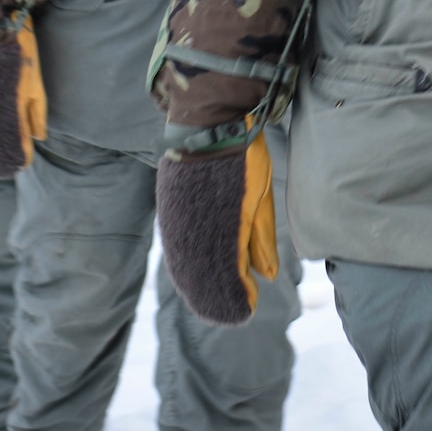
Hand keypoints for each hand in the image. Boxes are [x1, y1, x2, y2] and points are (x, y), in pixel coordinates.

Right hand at [156, 130, 278, 325]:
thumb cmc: (244, 155)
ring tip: (211, 302)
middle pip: (199, 277)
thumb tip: (265, 277)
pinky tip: (192, 276)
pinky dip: (184, 266)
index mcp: (220, 224)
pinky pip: (174, 246)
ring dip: (197, 286)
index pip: (225, 275)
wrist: (210, 116)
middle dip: (215, 298)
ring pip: (183, 265)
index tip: (246, 309)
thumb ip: (260, 238)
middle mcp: (191, 226)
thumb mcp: (262, 195)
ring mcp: (174, 218)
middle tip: (231, 313)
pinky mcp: (167, 208)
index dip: (235, 297)